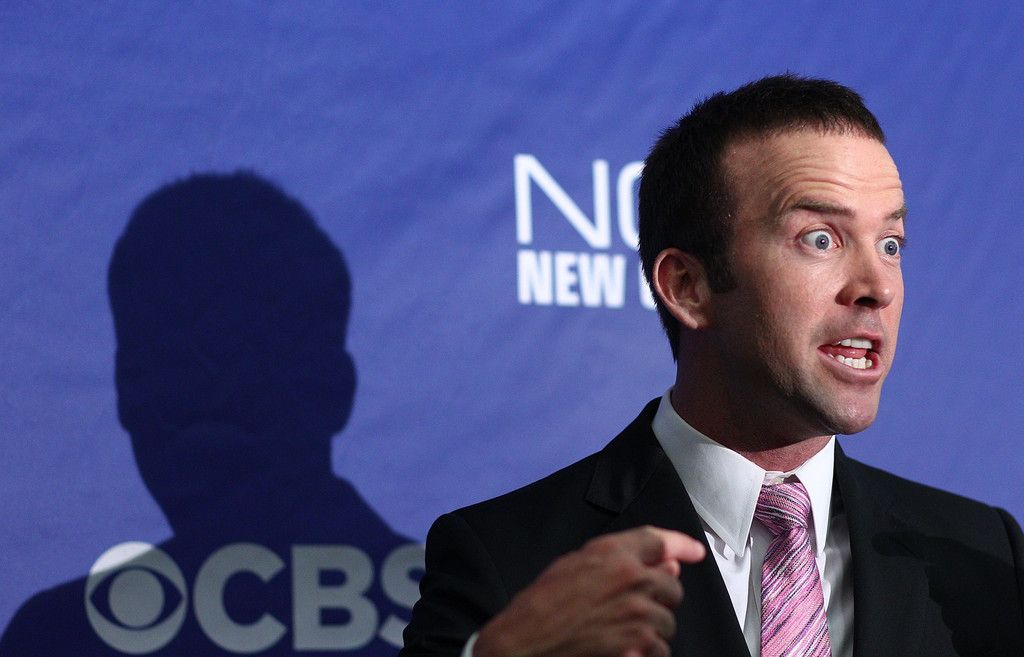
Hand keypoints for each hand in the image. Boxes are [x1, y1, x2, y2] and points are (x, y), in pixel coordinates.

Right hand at [473, 526, 704, 656]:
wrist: (525, 643)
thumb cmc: (541, 606)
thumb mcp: (574, 566)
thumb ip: (618, 560)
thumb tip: (663, 565)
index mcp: (612, 553)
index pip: (659, 541)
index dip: (681, 545)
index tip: (694, 552)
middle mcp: (631, 578)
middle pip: (672, 586)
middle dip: (659, 597)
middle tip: (634, 607)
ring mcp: (638, 613)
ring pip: (667, 621)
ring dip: (652, 628)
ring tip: (621, 631)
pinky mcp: (639, 644)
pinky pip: (661, 649)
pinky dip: (647, 652)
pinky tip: (624, 650)